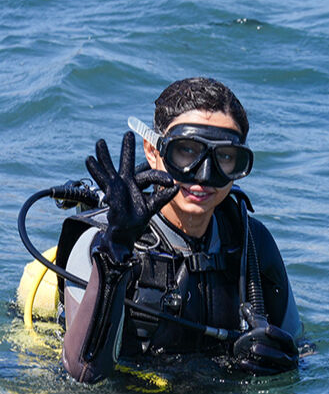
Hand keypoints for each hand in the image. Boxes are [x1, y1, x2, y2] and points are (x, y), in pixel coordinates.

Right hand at [83, 132, 176, 255]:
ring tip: (100, 142)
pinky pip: (101, 177)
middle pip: (135, 170)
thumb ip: (126, 249)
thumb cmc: (131, 231)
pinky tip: (90, 159)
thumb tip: (123, 258)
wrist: (122, 232)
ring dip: (107, 156)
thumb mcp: (129, 241)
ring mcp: (121, 188)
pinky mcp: (109, 189)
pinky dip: (95, 168)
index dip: (165, 192)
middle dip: (131, 154)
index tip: (173, 184)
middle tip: (128, 135)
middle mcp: (134, 191)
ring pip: (115, 169)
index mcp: (145, 203)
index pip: (156, 195)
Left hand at [232, 304, 298, 374]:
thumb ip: (256, 321)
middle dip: (268, 351)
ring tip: (251, 353)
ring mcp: (284, 369)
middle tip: (253, 346)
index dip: (279, 334)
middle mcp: (291, 358)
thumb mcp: (266, 333)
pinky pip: (265, 373)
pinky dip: (254, 368)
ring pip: (275, 365)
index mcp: (291, 347)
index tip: (267, 329)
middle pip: (281, 355)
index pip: (288, 340)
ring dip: (263, 359)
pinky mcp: (276, 376)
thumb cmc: (271, 344)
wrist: (277, 362)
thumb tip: (244, 307)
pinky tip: (243, 363)